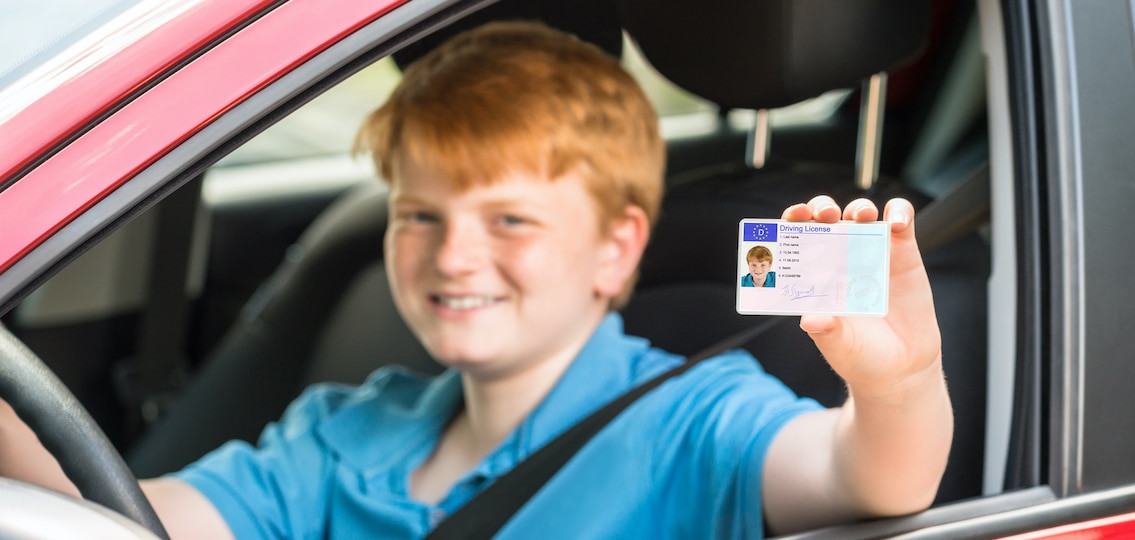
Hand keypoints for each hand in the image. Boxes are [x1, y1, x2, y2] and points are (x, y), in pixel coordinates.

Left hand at [781, 196, 941, 400]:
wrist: (901, 369)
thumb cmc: (861, 356)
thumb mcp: (840, 347)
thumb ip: (826, 332)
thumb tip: (809, 319)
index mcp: (815, 274)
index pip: (797, 237)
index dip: (792, 222)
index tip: (791, 218)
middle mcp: (840, 258)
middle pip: (826, 217)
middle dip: (821, 208)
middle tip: (825, 215)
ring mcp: (871, 252)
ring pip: (861, 213)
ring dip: (859, 208)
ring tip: (861, 217)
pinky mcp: (903, 252)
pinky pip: (902, 220)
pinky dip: (899, 212)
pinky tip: (896, 223)